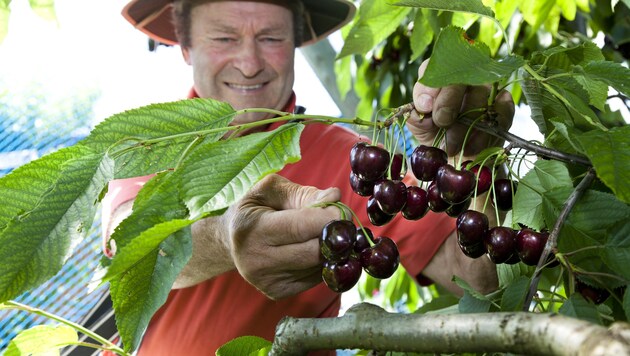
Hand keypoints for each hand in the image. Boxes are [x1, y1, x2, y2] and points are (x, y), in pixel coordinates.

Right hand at [227, 174, 340, 298]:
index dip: (328, 219)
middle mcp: (257, 260)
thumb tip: (335, 198)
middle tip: (340, 222)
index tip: (341, 211)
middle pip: (314, 251)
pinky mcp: (278, 293)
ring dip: (331, 250)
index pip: (300, 227)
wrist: (230, 241)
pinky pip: (315, 278)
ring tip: (323, 233)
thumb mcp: (270, 190)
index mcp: (252, 229)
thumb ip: (303, 193)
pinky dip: (321, 263)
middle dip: (334, 235)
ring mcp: (267, 281)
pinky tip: (312, 249)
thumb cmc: (254, 209)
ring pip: (318, 266)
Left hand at [407, 59, 514, 156]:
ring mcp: (486, 90)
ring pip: (479, 94)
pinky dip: (485, 131)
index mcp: (437, 79)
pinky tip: (472, 144)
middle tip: (442, 123)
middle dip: (448, 102)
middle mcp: (463, 78)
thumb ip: (416, 118)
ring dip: (465, 124)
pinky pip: (501, 110)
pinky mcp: (504, 106)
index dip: (429, 87)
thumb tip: (422, 109)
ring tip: (453, 144)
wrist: (459, 155)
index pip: (433, 68)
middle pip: (459, 77)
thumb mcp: (420, 129)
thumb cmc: (436, 135)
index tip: (425, 107)